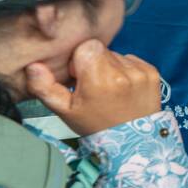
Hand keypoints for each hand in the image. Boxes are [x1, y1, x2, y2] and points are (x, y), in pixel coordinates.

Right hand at [26, 40, 161, 134]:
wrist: (132, 140)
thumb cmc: (94, 124)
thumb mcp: (64, 110)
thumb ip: (44, 87)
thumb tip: (34, 65)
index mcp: (100, 79)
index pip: (86, 46)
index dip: (79, 61)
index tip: (81, 78)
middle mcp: (123, 72)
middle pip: (101, 50)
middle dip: (94, 63)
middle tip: (94, 85)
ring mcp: (140, 71)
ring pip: (116, 55)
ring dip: (110, 67)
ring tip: (110, 89)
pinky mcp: (153, 72)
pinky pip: (132, 60)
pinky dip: (125, 70)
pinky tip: (123, 88)